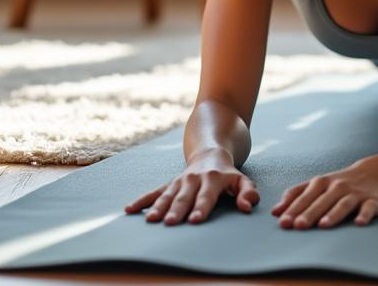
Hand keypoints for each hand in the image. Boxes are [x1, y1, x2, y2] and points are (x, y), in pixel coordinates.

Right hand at [124, 147, 258, 224]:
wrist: (210, 155)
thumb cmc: (228, 175)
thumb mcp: (242, 180)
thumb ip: (248, 193)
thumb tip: (247, 206)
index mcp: (213, 179)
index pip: (206, 196)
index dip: (201, 207)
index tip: (196, 219)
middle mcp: (194, 179)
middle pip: (184, 197)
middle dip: (177, 210)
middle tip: (171, 223)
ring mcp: (179, 182)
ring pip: (167, 195)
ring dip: (158, 208)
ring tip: (150, 221)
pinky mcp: (169, 184)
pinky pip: (154, 192)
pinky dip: (142, 201)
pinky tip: (130, 210)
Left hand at [271, 160, 377, 229]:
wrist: (375, 173)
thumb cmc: (339, 183)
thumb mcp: (317, 184)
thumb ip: (296, 196)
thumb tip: (275, 213)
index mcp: (321, 183)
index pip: (304, 196)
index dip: (293, 209)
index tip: (282, 222)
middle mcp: (337, 187)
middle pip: (321, 201)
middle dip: (309, 213)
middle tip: (298, 226)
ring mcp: (355, 193)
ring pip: (343, 204)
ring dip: (333, 214)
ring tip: (323, 225)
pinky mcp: (373, 201)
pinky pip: (369, 208)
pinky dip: (365, 215)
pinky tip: (359, 223)